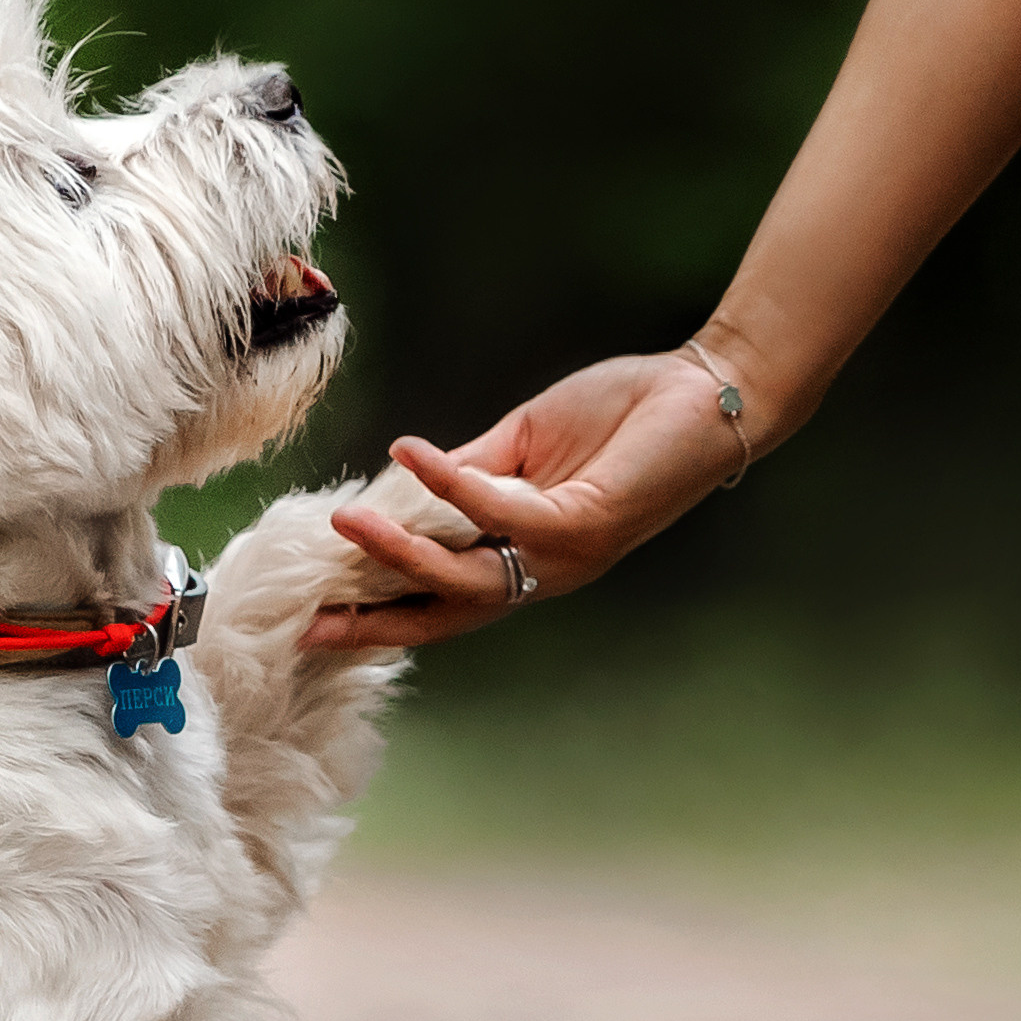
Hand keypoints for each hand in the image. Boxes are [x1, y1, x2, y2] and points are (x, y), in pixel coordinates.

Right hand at [302, 349, 747, 649]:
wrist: (708, 393)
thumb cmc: (624, 416)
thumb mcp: (526, 446)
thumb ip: (468, 471)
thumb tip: (401, 481)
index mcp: (526, 558)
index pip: (442, 599)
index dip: (383, 613)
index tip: (320, 622)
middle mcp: (542, 571)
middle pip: (444, 612)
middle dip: (376, 622)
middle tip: (311, 627)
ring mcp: (561, 554)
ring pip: (465, 572)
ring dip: (399, 553)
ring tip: (343, 527)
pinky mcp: (581, 521)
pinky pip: (498, 508)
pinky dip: (448, 481)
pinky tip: (408, 453)